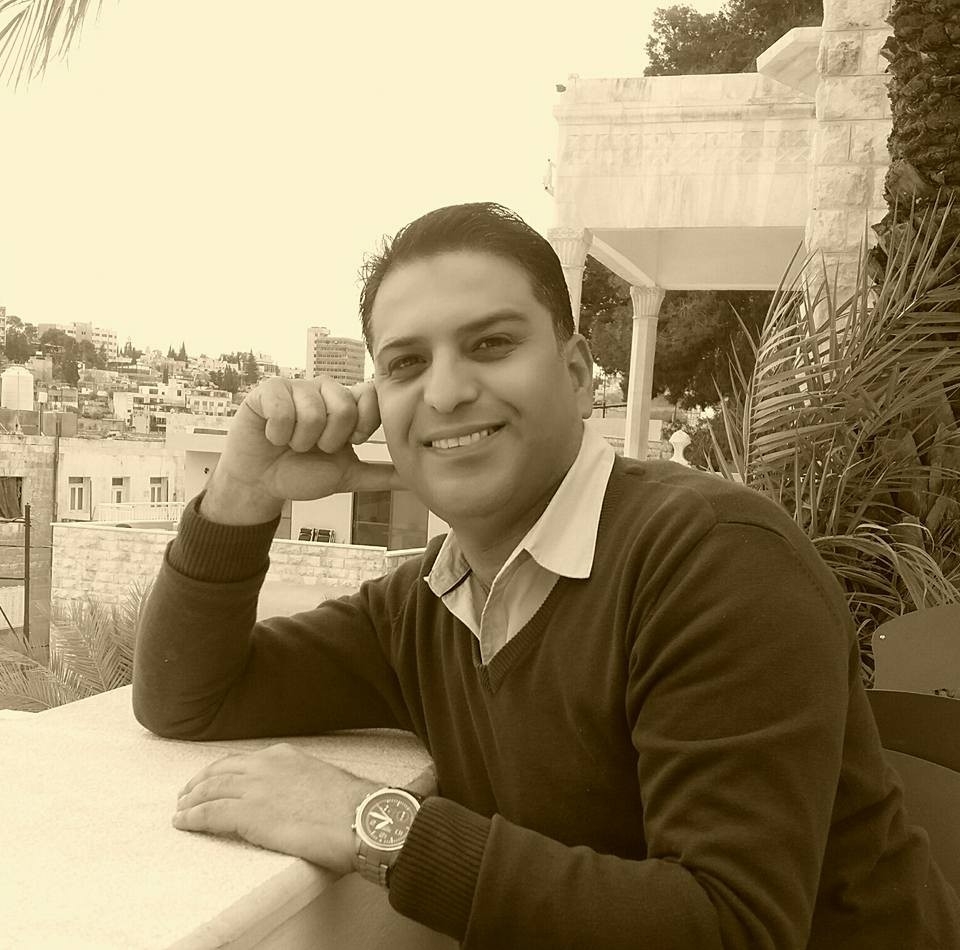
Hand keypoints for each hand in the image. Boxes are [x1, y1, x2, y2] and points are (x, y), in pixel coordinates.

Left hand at [172, 743, 379, 874]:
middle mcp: (265, 765)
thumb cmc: (350, 807)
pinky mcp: (249, 814)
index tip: (211, 780)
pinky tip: (182, 823)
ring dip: (190, 801)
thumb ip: (300, 784)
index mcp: (285, 755)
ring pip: (210, 790)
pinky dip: (191, 818)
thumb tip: (297, 801)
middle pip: (220, 771)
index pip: (242, 760)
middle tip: (186, 795)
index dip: (221, 771)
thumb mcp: (322, 781)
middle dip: (199, 783)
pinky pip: (209, 814)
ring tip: (180, 811)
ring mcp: (255, 788)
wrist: (358, 817)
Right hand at [202, 377, 403, 523]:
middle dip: (330, 440)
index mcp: (347, 405)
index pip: (372, 395)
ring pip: (314, 409)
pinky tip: (274, 437)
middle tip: (315, 448)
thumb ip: (384, 474)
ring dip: (302, 440)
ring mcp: (296, 388)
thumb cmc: (302, 475)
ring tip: (293, 444)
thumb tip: (418, 478)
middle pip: (345, 405)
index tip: (351, 443)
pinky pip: (283, 406)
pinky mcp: (267, 391)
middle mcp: (324, 391)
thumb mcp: (350, 476)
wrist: (261, 483)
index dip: (364, 424)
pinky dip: (279, 432)